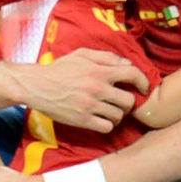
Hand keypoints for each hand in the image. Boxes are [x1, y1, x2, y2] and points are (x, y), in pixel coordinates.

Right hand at [20, 49, 146, 131]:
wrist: (37, 85)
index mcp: (99, 70)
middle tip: (122, 102)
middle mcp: (97, 88)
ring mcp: (90, 106)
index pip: (132, 74)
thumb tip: (127, 64)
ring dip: (118, 114)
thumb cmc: (60, 68)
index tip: (143, 88)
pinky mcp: (82, 120)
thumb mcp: (82, 54)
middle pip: (128, 100)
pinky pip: (107, 127)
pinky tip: (102, 119)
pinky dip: (108, 124)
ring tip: (110, 111)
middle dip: (128, 102)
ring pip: (119, 116)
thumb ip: (106, 57)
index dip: (143, 82)